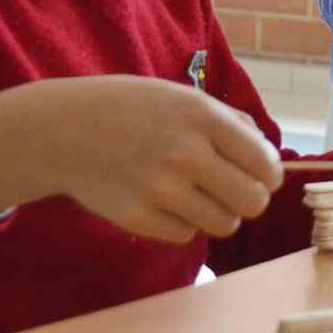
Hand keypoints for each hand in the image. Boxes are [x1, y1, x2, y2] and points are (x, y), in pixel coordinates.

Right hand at [0, 76, 282, 243]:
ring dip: (218, 213)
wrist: (62, 130)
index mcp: (202, 116)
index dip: (270, 175)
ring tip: (198, 196)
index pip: (265, 163)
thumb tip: (268, 154)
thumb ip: (229, 122)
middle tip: (234, 191)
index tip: (261, 176)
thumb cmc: (131, 109)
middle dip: (250, 198)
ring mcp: (160, 190)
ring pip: (224, 224)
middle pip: (253, 202)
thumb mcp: (182, 96)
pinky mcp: (137, 218)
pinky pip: (186, 235)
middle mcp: (186, 153)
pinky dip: (182, 223)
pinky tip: (164, 202)